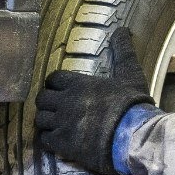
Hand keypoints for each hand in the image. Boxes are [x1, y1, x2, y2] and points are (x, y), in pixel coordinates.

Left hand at [35, 29, 155, 173]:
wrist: (134, 136)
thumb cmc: (132, 105)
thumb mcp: (130, 74)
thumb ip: (123, 52)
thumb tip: (122, 30)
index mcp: (79, 84)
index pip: (53, 78)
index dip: (54, 84)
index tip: (59, 89)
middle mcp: (66, 102)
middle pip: (42, 99)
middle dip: (47, 103)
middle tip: (55, 108)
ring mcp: (63, 123)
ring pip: (40, 119)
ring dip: (46, 121)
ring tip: (55, 125)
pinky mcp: (64, 144)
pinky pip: (45, 140)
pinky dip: (49, 139)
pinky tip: (59, 141)